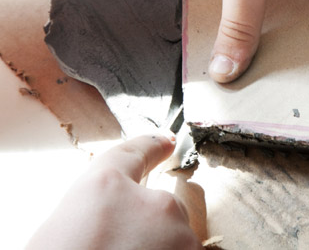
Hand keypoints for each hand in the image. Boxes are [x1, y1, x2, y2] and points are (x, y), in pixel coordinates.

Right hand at [27, 135, 201, 249]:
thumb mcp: (61, 231)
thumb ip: (97, 212)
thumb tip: (113, 220)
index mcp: (105, 186)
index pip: (134, 154)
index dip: (151, 146)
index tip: (167, 140)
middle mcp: (150, 200)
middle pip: (160, 208)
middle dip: (148, 228)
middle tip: (117, 249)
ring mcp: (178, 232)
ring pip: (177, 236)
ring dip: (163, 248)